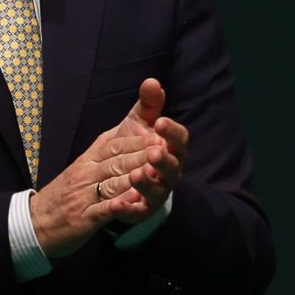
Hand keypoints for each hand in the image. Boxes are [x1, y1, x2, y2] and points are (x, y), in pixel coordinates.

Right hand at [30, 130, 156, 256]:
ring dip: (132, 176)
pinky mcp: (82, 218)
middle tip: (163, 147)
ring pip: (111, 182)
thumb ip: (110, 151)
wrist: (36, 222)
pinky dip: (116, 206)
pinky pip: (101, 210)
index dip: (137, 138)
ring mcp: (83, 196)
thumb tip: (135, 132)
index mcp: (89, 159)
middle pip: (116, 160)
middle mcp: (85, 173)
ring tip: (152, 171)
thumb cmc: (68, 193)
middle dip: (140, 153)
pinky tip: (129, 203)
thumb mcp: (86, 167)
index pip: (114, 144)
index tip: (159, 132)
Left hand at [104, 79, 187, 224]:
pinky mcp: (141, 210)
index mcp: (171, 149)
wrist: (121, 176)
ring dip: (148, 184)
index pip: (179, 140)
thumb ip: (148, 104)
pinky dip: (127, 210)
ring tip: (136, 174)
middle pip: (173, 167)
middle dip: (164, 160)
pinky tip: (115, 204)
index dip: (173, 132)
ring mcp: (156, 192)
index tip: (162, 122)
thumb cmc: (136, 145)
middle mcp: (168, 172)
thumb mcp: (139, 123)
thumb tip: (151, 81)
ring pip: (157, 191)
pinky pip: (137, 212)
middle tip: (154, 152)